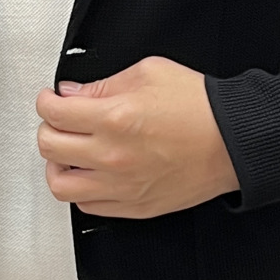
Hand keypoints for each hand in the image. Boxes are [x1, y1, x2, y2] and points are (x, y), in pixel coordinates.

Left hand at [35, 55, 239, 218]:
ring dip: (57, 165)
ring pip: (60, 185)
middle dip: (48, 128)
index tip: (52, 99)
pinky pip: (87, 206)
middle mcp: (112, 156)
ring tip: (68, 153)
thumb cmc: (200, 108)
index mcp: (114, 119)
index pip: (54, 113)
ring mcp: (121, 186)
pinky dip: (82, 189)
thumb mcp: (149, 73)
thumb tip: (74, 94)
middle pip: (49, 147)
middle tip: (59, 121)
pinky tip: (91, 173)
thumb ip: (103, 84)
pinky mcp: (133, 206)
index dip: (46, 101)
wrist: (233, 142)